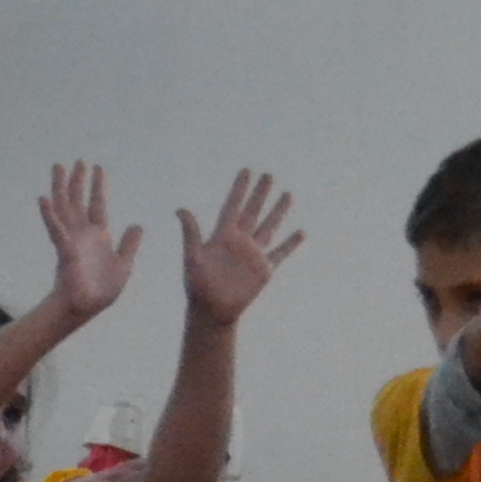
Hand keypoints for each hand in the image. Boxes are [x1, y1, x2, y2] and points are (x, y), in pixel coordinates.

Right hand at [39, 162, 145, 322]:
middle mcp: (82, 234)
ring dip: (60, 187)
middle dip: (77, 180)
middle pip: (77, 201)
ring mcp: (71, 240)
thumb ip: (129, 244)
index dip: (98, 186)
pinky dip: (49, 214)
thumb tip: (137, 226)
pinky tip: (43, 199)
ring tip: (58, 167)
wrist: (88, 307)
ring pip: (64, 208)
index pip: (97, 204)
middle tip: (77, 161)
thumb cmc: (102, 290)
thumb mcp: (124, 263)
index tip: (98, 168)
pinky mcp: (65, 250)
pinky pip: (56, 230)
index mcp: (97, 236)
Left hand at [177, 169, 304, 324]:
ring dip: (278, 211)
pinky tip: (300, 232)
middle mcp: (240, 241)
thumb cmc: (198, 285)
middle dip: (261, 193)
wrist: (211, 310)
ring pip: (269, 226)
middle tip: (268, 174)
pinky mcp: (264, 269)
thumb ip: (191, 232)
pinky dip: (291, 243)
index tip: (246, 171)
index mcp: (222, 235)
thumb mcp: (192, 256)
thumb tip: (179, 208)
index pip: (233, 205)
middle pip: (253, 211)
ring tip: (287, 194)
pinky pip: (281, 252)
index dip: (239, 189)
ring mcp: (253, 254)